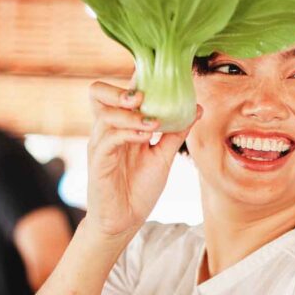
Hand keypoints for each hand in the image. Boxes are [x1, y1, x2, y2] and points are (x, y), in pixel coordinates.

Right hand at [85, 75, 201, 238]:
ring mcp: (100, 145)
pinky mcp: (98, 162)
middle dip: (120, 89)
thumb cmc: (139, 188)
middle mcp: (106, 130)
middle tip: (144, 95)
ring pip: (105, 114)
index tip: (160, 72)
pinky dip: (128, 133)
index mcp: (121, 125)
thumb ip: (176, 132)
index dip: (136, 77)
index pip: (122, 91)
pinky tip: (145, 137)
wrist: (125, 222)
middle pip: (97, 92)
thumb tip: (197, 108)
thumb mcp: (163, 157)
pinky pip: (108, 139)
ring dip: (131, 114)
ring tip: (153, 122)